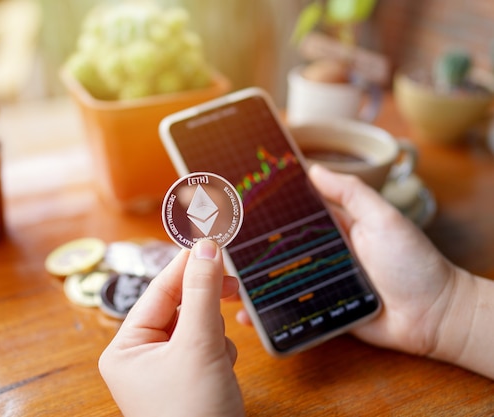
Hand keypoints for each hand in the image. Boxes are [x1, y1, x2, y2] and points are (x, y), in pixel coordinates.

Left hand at [99, 239, 245, 416]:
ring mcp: (166, 369)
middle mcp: (141, 356)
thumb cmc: (194, 415)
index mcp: (125, 347)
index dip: (187, 265)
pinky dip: (220, 350)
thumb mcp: (198, 346)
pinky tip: (223, 370)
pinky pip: (206, 346)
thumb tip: (207, 247)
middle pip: (178, 306)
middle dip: (205, 302)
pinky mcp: (189, 378)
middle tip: (233, 283)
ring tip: (220, 354)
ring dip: (214, 331)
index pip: (159, 292)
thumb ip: (203, 293)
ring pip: (196, 325)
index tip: (213, 241)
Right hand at [237, 164, 457, 356]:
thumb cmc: (412, 262)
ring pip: (276, 279)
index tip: (237, 199)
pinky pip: (288, 310)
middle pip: (278, 247)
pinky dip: (266, 314)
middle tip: (216, 243)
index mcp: (335, 226)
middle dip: (248, 246)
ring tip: (222, 279)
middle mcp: (321, 253)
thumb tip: (313, 168)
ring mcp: (318, 283)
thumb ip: (350, 192)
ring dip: (250, 281)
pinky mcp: (319, 311)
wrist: (433, 316)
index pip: (294, 212)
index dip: (268, 206)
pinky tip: (243, 314)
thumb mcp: (382, 218)